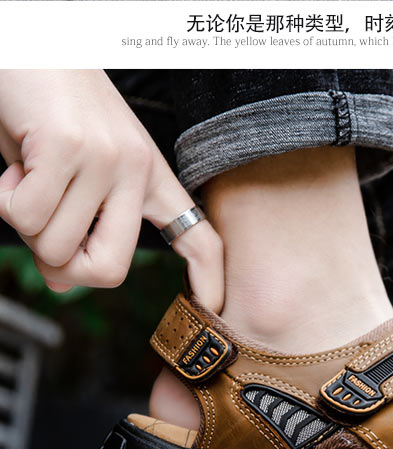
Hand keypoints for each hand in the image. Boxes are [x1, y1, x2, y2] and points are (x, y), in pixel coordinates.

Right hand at [0, 70, 222, 310]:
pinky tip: (12, 163)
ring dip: (25, 223)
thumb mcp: (74, 173)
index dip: (209, 280)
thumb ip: (75, 227)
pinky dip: (3, 198)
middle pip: (108, 270)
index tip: (213, 307)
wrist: (29, 39)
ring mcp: (106, 159)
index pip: (199, 238)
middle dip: (63, 265)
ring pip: (55, 244)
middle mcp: (137, 171)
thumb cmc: (48, 111)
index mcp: (151, 178)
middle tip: (41, 229)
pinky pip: (25, 213)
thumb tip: (63, 282)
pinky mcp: (68, 147)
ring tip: (24, 177)